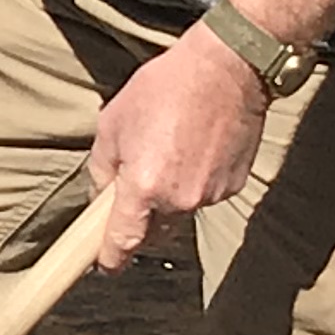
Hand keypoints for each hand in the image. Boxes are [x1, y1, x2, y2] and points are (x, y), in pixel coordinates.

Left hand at [84, 27, 267, 270]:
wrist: (227, 68)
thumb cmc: (165, 88)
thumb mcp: (113, 122)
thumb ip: (101, 168)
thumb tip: (102, 195)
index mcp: (144, 187)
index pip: (123, 242)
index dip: (110, 258)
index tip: (104, 266)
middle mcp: (179, 200)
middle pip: (153, 231)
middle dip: (140, 218)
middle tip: (134, 185)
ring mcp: (210, 195)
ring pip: (179, 213)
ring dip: (168, 196)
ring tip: (169, 150)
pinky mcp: (233, 186)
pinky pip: (203, 196)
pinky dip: (194, 182)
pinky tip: (194, 148)